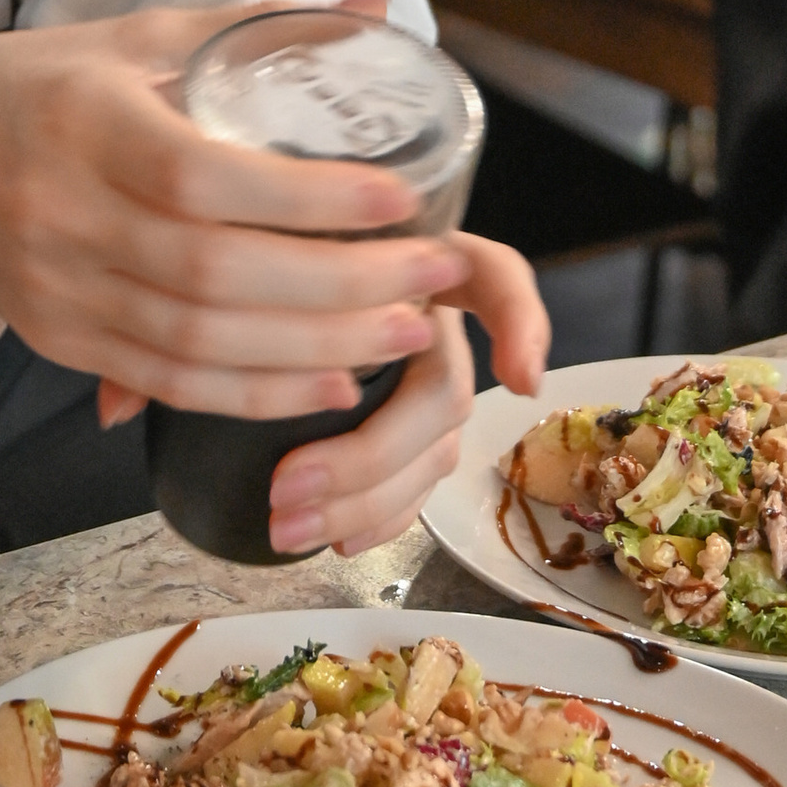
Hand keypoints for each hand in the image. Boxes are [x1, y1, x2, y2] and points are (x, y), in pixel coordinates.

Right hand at [0, 8, 483, 420]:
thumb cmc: (42, 83)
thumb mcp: (135, 37)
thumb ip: (256, 28)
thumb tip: (377, 8)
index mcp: (86, 122)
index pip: (205, 177)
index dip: (308, 198)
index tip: (400, 197)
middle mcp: (65, 213)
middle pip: (214, 274)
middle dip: (340, 283)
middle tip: (435, 270)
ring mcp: (58, 289)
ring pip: (198, 342)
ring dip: (316, 348)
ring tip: (406, 329)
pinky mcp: (60, 341)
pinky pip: (167, 382)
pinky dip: (256, 393)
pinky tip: (330, 382)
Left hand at [269, 280, 548, 559]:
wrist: (267, 287)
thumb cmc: (285, 261)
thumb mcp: (292, 245)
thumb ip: (316, 259)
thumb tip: (343, 305)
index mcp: (422, 266)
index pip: (495, 275)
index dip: (520, 323)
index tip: (518, 378)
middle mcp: (438, 326)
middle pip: (440, 396)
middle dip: (367, 454)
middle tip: (285, 486)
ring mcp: (433, 387)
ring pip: (431, 454)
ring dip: (363, 500)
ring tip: (288, 525)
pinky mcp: (415, 439)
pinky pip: (417, 487)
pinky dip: (380, 518)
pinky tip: (337, 541)